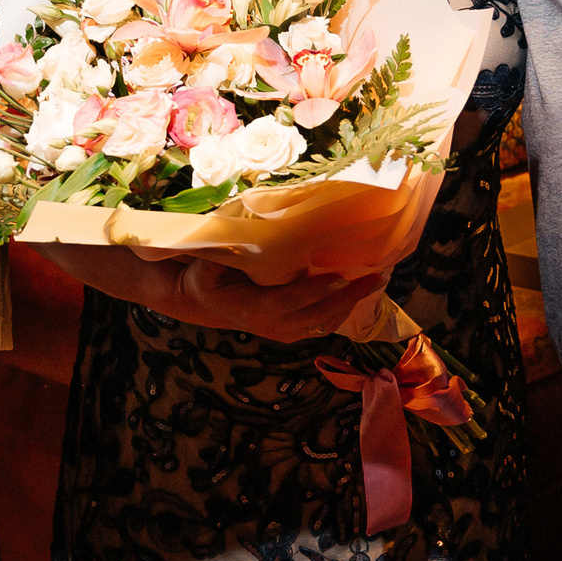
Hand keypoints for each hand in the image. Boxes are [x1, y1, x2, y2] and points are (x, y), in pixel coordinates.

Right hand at [34, 242, 386, 342]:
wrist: (181, 294)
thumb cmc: (191, 268)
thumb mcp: (198, 255)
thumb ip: (215, 247)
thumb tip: (234, 232)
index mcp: (244, 306)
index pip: (289, 300)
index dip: (317, 288)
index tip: (342, 273)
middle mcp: (263, 323)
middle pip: (314, 315)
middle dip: (348, 296)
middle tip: (380, 274)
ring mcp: (273, 328)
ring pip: (318, 321)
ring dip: (349, 303)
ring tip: (376, 279)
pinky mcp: (279, 326)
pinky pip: (314, 321)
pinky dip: (337, 307)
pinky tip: (356, 288)